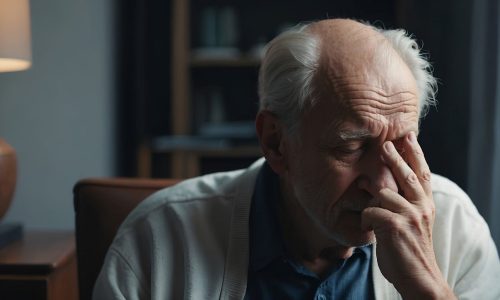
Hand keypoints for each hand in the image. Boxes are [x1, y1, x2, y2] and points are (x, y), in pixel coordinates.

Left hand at [361, 132, 455, 298]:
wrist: (419, 278)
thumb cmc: (409, 251)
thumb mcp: (412, 223)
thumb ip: (404, 204)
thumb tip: (383, 186)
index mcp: (426, 204)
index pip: (423, 173)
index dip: (416, 153)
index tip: (409, 136)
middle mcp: (422, 206)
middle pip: (406, 174)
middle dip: (395, 156)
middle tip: (385, 144)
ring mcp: (410, 214)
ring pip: (382, 193)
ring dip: (371, 202)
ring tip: (370, 212)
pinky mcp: (396, 224)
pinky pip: (370, 210)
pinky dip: (365, 219)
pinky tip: (368, 230)